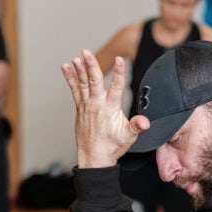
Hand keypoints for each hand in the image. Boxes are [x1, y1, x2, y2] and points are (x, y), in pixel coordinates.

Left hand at [61, 50, 148, 167]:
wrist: (94, 158)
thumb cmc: (112, 147)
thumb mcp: (128, 137)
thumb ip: (137, 126)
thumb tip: (145, 122)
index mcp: (110, 109)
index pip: (116, 87)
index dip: (119, 73)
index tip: (119, 59)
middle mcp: (97, 105)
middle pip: (95, 81)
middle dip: (91, 66)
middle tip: (86, 52)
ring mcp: (87, 106)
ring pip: (83, 84)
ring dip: (79, 70)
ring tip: (76, 57)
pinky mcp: (80, 108)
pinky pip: (75, 90)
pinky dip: (70, 78)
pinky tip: (66, 68)